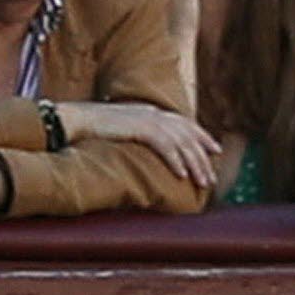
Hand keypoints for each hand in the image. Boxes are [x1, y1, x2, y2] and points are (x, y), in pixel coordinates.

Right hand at [52, 100, 220, 192]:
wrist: (78, 120)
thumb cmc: (98, 128)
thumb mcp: (127, 128)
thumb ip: (145, 133)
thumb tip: (158, 147)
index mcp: (152, 112)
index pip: (185, 123)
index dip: (202, 136)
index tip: (216, 150)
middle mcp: (154, 113)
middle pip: (188, 135)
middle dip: (203, 158)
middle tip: (212, 178)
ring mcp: (147, 119)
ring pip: (181, 143)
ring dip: (194, 164)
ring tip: (203, 183)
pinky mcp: (139, 127)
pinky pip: (165, 146)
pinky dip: (176, 161)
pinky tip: (182, 175)